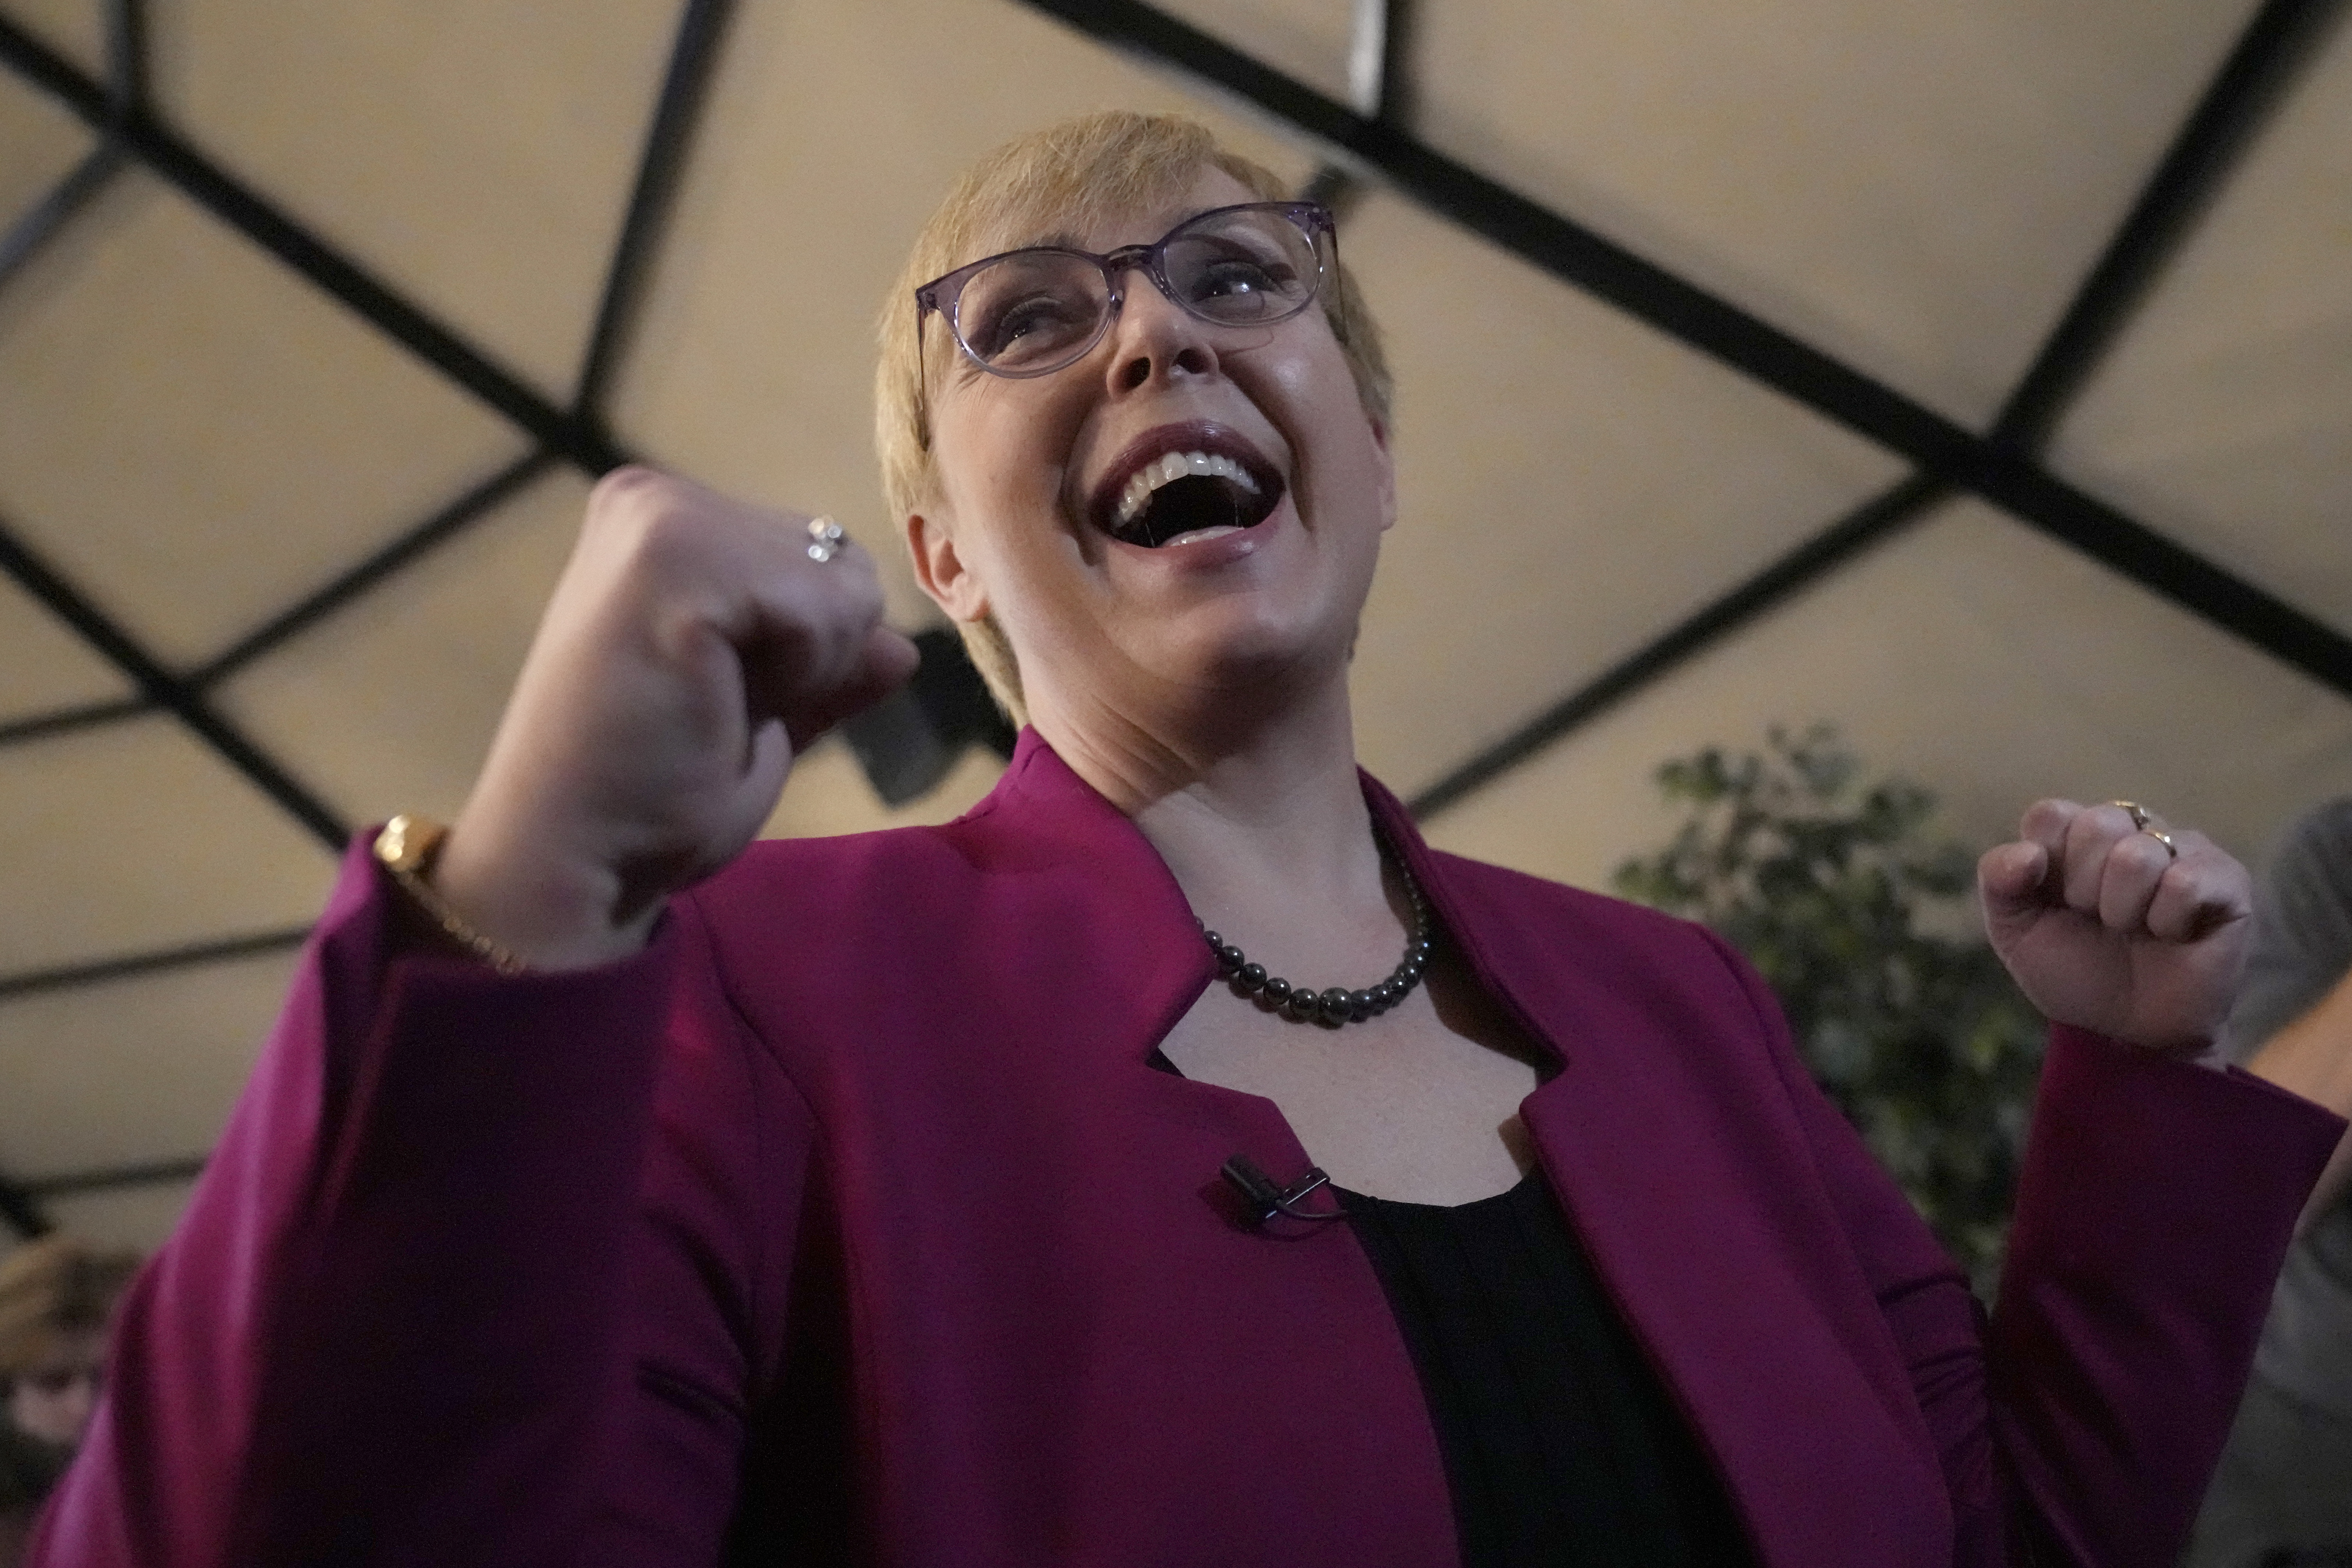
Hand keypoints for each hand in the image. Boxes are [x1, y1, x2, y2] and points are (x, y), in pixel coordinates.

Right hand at [434, 467, 918, 968]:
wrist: (579, 859)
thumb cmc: (658, 797)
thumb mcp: (765, 719)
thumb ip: (827, 670)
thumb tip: (901, 649)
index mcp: (665, 520)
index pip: (821, 557)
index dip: (804, 649)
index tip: (717, 697)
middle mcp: (656, 498)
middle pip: (842, 562)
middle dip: (810, 653)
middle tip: (712, 707)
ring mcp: (662, 520)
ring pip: (844, 583)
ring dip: (805, 668)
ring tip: (709, 703)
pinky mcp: (676, 560)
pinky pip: (823, 611)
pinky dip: (797, 676)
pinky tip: (712, 701)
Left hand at [1978, 800, 2251, 1055]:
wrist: (2130, 1031)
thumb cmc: (2076, 973)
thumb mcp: (2016, 933)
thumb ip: (1999, 882)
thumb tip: (2027, 853)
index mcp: (2078, 835)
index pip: (2050, 815)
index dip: (2044, 865)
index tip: (2057, 903)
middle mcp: (2134, 831)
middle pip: (2096, 825)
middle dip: (2084, 889)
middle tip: (2101, 921)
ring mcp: (2184, 849)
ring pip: (2138, 855)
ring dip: (2124, 910)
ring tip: (2136, 930)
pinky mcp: (2227, 880)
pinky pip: (2185, 882)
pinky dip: (2167, 921)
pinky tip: (2173, 935)